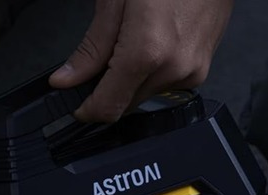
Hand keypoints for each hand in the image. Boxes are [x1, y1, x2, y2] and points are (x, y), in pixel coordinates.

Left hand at [49, 0, 233, 122]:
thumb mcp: (115, 1)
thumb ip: (91, 48)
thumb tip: (67, 80)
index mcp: (147, 52)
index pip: (107, 109)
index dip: (86, 110)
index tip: (76, 103)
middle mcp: (173, 68)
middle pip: (124, 106)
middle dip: (107, 89)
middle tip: (105, 56)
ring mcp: (191, 71)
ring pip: (143, 96)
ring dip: (129, 80)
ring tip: (133, 39)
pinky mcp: (201, 69)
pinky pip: (164, 84)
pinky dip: (149, 72)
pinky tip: (152, 42)